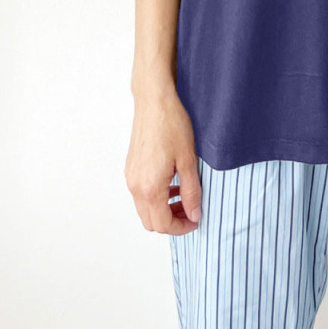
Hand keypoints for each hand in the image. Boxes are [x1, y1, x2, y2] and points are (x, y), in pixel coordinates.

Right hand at [125, 86, 202, 234]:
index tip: (196, 220)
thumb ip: (191, 191)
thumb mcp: (188, 160)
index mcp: (150, 188)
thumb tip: (194, 215)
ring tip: (183, 197)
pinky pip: (141, 194)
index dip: (181, 227)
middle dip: (172, 221)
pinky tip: (171, 183)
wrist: (154, 101)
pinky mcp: (131, 168)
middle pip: (151, 222)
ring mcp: (131, 177)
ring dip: (163, 210)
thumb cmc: (172, 125)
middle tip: (191, 211)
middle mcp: (136, 186)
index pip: (163, 224)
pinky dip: (156, 197)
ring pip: (145, 209)